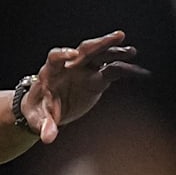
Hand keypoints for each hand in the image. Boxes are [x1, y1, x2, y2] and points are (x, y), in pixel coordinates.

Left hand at [22, 30, 147, 142]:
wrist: (46, 111)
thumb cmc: (38, 111)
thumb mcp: (37, 119)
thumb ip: (44, 126)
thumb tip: (47, 138)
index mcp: (51, 71)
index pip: (56, 57)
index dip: (64, 54)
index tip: (73, 55)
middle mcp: (69, 66)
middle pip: (84, 50)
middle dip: (99, 43)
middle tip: (117, 37)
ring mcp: (84, 70)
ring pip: (100, 56)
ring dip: (115, 52)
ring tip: (131, 51)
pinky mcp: (96, 80)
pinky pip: (111, 72)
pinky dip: (124, 70)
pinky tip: (138, 70)